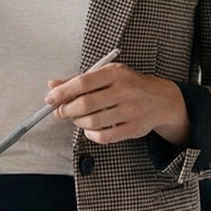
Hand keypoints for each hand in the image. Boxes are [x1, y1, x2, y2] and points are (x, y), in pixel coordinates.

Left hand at [44, 63, 187, 145]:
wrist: (160, 99)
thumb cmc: (128, 85)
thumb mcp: (107, 75)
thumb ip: (79, 80)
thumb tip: (52, 85)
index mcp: (116, 73)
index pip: (83, 82)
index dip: (63, 92)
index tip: (50, 98)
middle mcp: (125, 90)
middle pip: (86, 104)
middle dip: (67, 110)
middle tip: (60, 112)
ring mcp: (131, 110)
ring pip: (93, 122)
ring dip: (78, 122)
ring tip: (77, 118)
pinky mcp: (134, 128)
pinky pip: (104, 136)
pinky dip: (91, 134)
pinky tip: (90, 128)